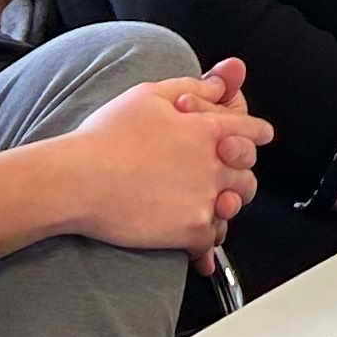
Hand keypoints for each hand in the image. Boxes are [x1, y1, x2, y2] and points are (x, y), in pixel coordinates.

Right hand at [65, 75, 272, 257]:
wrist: (78, 179)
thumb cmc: (105, 138)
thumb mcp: (148, 95)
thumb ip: (193, 87)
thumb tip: (220, 84)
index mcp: (208, 130)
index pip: (252, 132)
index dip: (256, 135)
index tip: (258, 138)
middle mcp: (214, 165)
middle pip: (247, 176)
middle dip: (237, 178)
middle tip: (220, 182)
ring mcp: (205, 199)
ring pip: (231, 210)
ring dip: (221, 211)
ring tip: (203, 212)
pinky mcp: (191, 230)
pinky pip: (210, 242)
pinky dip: (204, 248)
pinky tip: (198, 253)